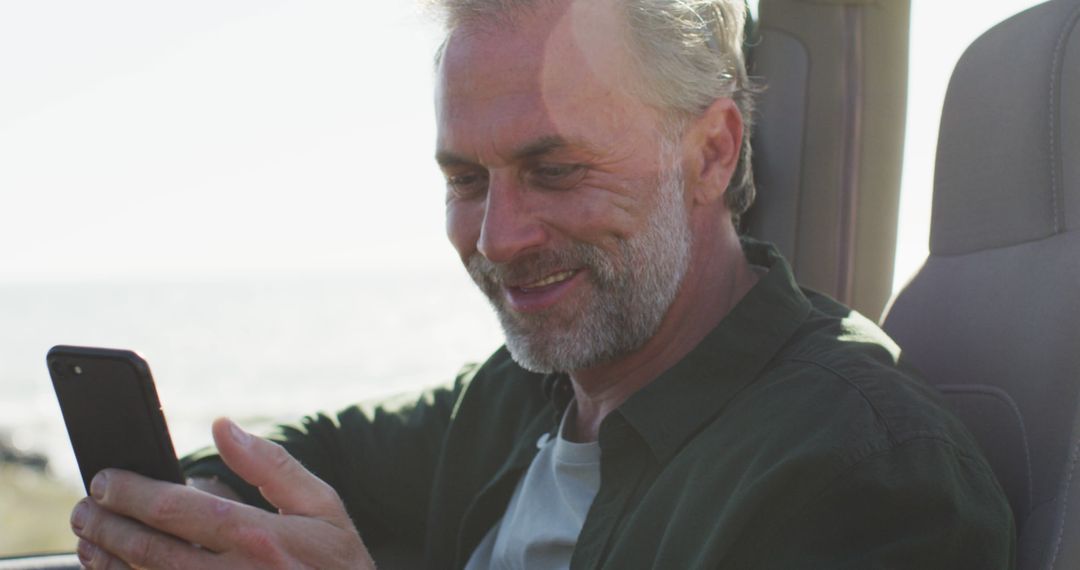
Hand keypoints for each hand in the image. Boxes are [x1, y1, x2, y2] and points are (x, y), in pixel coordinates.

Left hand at [69, 418, 375, 568]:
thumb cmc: (336, 560)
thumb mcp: (321, 504)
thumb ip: (270, 463)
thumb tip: (221, 426)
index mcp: (260, 537)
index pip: (177, 508)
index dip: (131, 491)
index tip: (106, 478)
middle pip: (147, 548)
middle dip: (105, 524)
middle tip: (85, 506)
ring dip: (105, 559)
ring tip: (88, 538)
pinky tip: (112, 569)